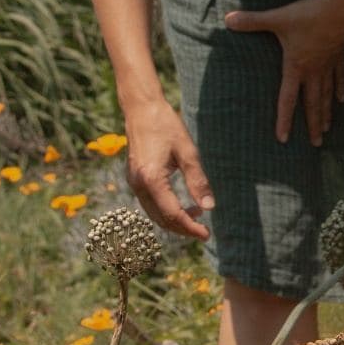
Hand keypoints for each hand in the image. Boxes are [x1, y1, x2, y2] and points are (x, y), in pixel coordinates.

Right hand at [121, 100, 212, 239]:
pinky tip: (183, 205)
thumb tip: (209, 207)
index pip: (172, 214)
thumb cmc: (166, 126)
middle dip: (183, 229)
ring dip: (175, 220)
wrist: (141, 109)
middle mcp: (139, 185)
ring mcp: (134, 183)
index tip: (206, 234)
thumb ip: (198, 181)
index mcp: (152, 179)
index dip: (190, 228)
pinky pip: (150, 204)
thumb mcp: (188, 153)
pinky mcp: (134, 179)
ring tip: (197, 216)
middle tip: (204, 232)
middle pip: (161, 219)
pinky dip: (166, 210)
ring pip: (154, 214)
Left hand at [224, 0, 343, 145]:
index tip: (283, 139)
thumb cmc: (308, 17)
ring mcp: (328, 65)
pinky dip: (341, 88)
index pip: (287, 99)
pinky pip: (340, 77)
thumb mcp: (277, 19)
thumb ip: (253, 21)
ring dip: (327, 112)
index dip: (284, 119)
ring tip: (327, 128)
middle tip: (316, 144)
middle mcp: (313, 72)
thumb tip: (227, 19)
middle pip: (312, 104)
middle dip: (313, 124)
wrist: (340, 10)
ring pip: (327, 95)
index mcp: (296, 67)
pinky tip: (343, 99)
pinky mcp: (339, 56)